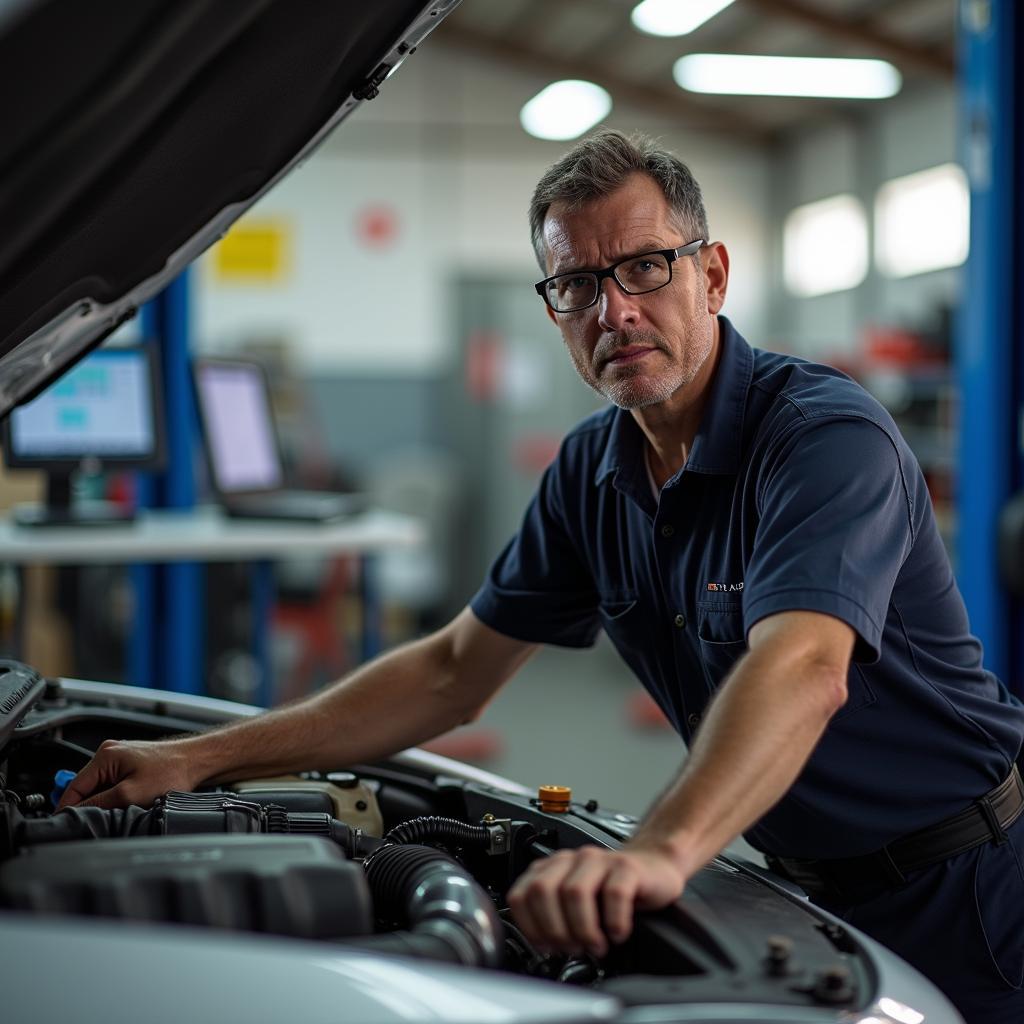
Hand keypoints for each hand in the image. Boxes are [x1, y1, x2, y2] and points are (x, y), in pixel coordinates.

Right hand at [56, 739, 194, 810]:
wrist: (197, 761)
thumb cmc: (172, 772)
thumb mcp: (131, 794)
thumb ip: (100, 803)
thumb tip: (77, 812)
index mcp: (105, 755)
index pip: (73, 787)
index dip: (67, 808)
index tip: (66, 826)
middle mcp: (110, 752)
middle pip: (85, 787)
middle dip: (89, 806)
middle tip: (97, 822)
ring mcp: (120, 757)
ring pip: (100, 787)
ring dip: (104, 801)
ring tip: (120, 809)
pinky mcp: (131, 764)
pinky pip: (113, 784)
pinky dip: (115, 796)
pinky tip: (128, 803)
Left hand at [506, 841, 686, 957]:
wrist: (652, 871)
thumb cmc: (612, 892)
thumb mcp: (575, 904)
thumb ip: (553, 916)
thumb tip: (542, 949)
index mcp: (552, 868)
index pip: (521, 894)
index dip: (530, 927)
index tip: (546, 947)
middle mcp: (571, 860)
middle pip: (543, 891)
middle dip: (554, 929)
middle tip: (573, 948)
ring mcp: (599, 860)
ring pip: (574, 892)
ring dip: (583, 929)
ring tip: (596, 945)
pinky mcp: (627, 867)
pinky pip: (615, 893)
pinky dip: (614, 922)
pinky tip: (618, 933)